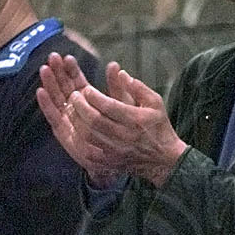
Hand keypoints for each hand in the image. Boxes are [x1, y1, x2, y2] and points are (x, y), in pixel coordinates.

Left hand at [37, 59, 187, 186]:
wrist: (163, 158)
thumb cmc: (158, 126)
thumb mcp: (155, 102)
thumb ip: (138, 87)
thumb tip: (120, 73)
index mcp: (137, 119)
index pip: (109, 106)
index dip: (93, 96)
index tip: (86, 90)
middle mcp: (125, 135)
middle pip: (95, 120)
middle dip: (80, 106)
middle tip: (74, 97)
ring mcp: (116, 150)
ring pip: (87, 134)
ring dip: (76, 120)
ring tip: (71, 109)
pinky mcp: (108, 161)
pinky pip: (86, 149)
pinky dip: (77, 137)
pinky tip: (74, 127)